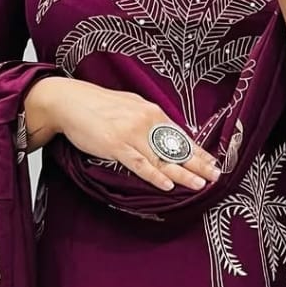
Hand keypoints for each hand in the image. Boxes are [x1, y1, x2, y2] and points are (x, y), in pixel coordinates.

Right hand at [27, 76, 220, 191]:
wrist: (70, 101)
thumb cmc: (99, 106)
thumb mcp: (131, 107)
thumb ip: (149, 121)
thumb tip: (166, 134)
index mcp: (152, 112)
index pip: (181, 136)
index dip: (199, 152)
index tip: (214, 164)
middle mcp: (146, 122)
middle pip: (176, 148)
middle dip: (198, 164)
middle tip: (215, 177)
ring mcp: (131, 134)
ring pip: (162, 158)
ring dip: (182, 174)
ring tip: (198, 185)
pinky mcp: (115, 145)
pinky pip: (139, 164)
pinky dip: (154, 175)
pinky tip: (167, 185)